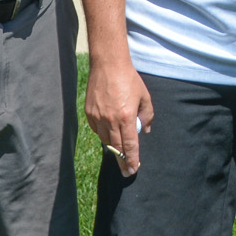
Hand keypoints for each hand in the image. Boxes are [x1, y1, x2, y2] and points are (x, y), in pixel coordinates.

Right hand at [85, 57, 155, 176]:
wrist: (108, 65)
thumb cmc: (129, 79)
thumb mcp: (144, 97)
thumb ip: (147, 115)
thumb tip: (145, 130)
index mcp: (126, 117)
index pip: (129, 145)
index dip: (132, 159)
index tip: (133, 170)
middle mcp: (110, 120)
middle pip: (116, 147)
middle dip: (122, 161)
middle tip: (126, 171)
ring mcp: (98, 117)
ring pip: (105, 140)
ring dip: (113, 147)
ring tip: (119, 152)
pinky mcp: (89, 113)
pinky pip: (97, 130)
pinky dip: (104, 133)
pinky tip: (109, 132)